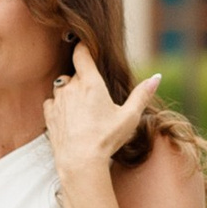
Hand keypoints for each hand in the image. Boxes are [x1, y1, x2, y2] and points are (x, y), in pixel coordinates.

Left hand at [44, 47, 158, 181]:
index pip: (81, 53)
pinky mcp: (49, 115)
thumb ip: (142, 95)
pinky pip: (51, 101)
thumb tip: (157, 78)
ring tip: (82, 106)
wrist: (80, 161)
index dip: (83, 47)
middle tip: (94, 92)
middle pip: (75, 72)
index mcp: (91, 83)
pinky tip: (68, 115)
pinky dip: (58, 104)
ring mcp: (58, 101)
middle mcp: (71, 87)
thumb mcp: (129, 117)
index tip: (86, 46)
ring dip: (70, 90)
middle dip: (83, 78)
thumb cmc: (106, 138)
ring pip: (62, 86)